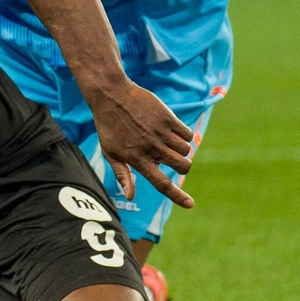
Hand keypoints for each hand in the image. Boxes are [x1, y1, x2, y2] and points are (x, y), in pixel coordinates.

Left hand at [86, 78, 195, 207]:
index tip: (191, 204)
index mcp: (137, 159)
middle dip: (182, 166)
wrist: (111, 95)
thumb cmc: (109, 126)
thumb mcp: (110, 152)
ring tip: (164, 140)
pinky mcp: (168, 118)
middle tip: (170, 159)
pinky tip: (169, 129)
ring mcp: (161, 132)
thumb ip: (122, 175)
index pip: (161, 183)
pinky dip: (183, 135)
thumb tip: (130, 196)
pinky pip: (187, 133)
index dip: (177, 196)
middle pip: (183, 166)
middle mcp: (151, 148)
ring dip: (180, 149)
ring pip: (186, 150)